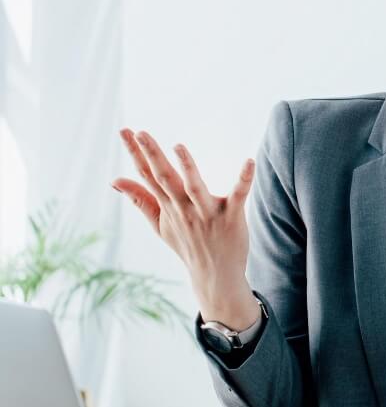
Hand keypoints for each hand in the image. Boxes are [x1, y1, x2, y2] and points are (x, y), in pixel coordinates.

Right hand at [111, 128, 259, 328]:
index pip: (148, 175)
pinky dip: (243, 179)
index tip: (125, 131)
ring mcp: (207, 213)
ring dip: (187, 167)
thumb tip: (115, 180)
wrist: (215, 276)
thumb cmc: (188, 244)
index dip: (136, 153)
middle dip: (152, 155)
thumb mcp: (160, 224)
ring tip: (178, 146)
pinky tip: (249, 162)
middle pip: (166, 178)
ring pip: (195, 187)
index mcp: (168, 206)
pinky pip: (238, 195)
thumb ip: (140, 199)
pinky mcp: (231, 217)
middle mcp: (184, 208)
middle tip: (141, 132)